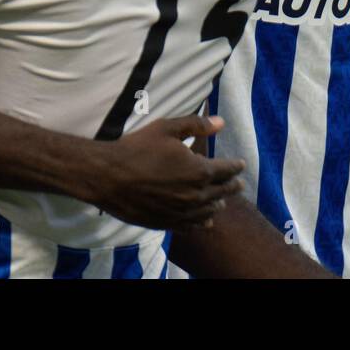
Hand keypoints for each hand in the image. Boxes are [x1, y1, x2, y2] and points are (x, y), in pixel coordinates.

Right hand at [82, 115, 244, 230]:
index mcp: (199, 171)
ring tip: (222, 201)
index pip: (226, 170)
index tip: (241, 164)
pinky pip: (192, 226)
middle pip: (221, 192)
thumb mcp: (167, 128)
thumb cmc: (137, 148)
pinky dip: (201, 222)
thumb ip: (196, 125)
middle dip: (231, 186)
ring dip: (218, 204)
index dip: (235, 166)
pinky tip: (204, 221)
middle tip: (238, 183)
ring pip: (208, 211)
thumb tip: (221, 123)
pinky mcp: (167, 223)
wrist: (108, 176)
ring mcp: (182, 212)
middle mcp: (195, 195)